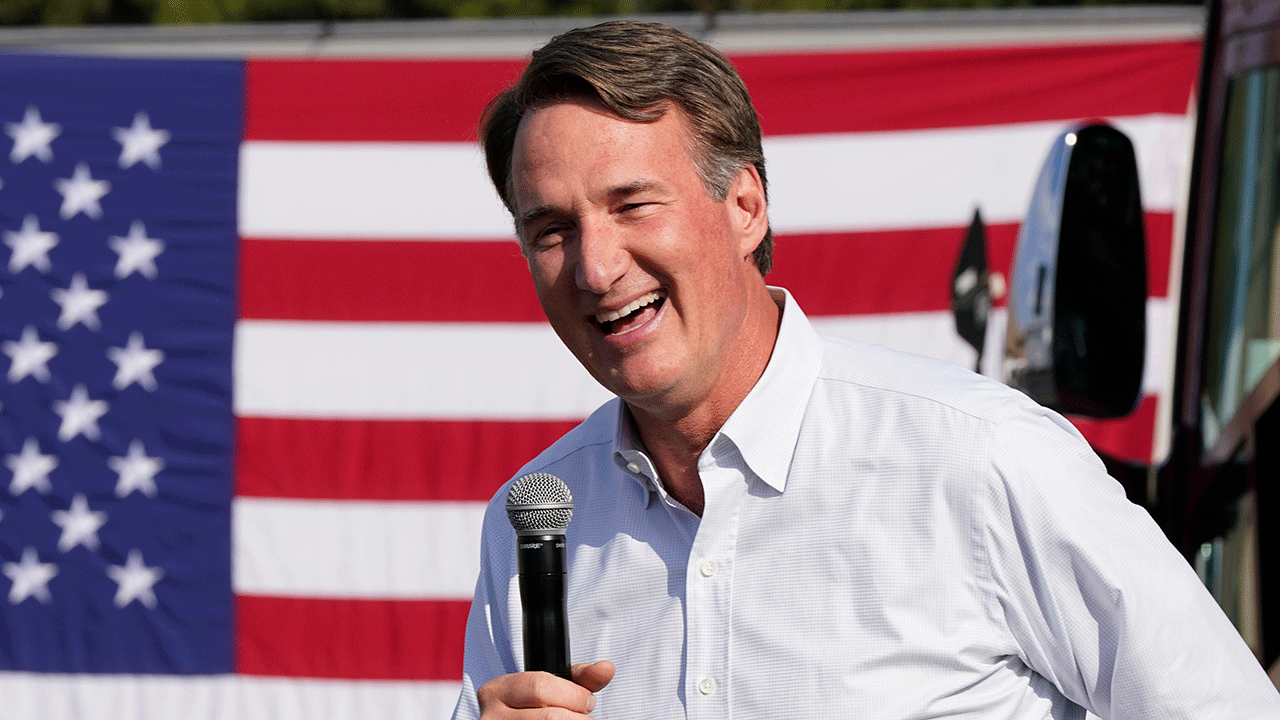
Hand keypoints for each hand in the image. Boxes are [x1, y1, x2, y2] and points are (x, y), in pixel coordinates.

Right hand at [477, 661, 615, 717]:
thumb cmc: (536, 707)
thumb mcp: (553, 686)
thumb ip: (581, 677)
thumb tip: (606, 668)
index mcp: (497, 691)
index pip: (541, 687)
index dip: (573, 695)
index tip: (587, 700)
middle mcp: (491, 717)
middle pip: (550, 717)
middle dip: (576, 716)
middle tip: (583, 716)